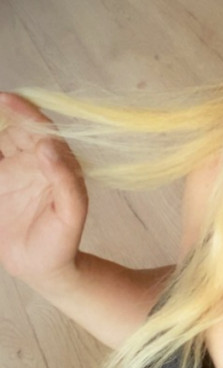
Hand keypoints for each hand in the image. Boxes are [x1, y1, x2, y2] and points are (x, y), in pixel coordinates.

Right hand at [0, 92, 87, 287]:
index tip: (5, 99)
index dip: (23, 110)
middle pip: (10, 130)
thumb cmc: (62, 241)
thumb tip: (48, 145)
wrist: (41, 268)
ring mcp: (9, 172)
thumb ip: (65, 179)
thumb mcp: (71, 213)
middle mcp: (30, 161)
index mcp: (54, 162)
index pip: (38, 128)